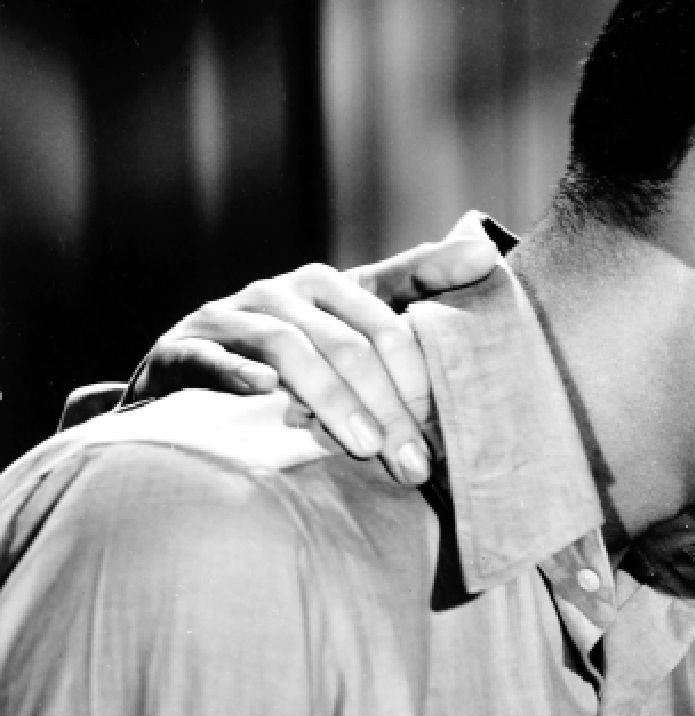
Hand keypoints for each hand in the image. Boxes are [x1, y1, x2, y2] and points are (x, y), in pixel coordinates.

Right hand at [130, 212, 502, 482]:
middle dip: (389, 406)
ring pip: (294, 351)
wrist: (186, 371)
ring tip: (367, 448)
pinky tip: (266, 393)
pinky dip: (240, 372)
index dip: (421, 371)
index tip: (452, 416)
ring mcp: (232, 315)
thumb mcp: (353, 323)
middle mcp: (284, 291)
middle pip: (351, 345)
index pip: (391, 317)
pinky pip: (214, 357)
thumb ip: (417, 292)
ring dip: (334, 402)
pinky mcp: (184, 347)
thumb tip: (488, 254)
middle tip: (415, 461)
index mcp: (332, 285)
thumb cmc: (292, 353)